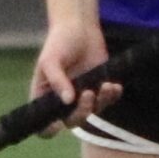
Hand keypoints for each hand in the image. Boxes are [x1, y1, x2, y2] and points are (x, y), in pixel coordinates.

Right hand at [31, 18, 118, 134]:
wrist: (80, 27)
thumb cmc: (59, 42)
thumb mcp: (51, 59)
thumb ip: (57, 80)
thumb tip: (67, 101)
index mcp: (45, 96)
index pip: (43, 124)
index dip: (48, 130)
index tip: (58, 124)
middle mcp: (63, 101)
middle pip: (73, 121)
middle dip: (82, 112)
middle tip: (89, 93)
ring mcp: (82, 96)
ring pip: (93, 112)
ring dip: (101, 102)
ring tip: (106, 86)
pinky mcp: (99, 87)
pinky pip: (107, 101)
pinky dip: (112, 96)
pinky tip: (115, 86)